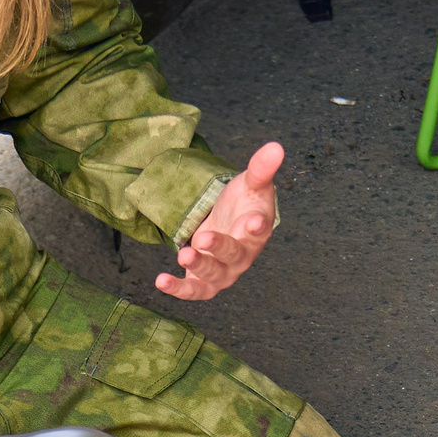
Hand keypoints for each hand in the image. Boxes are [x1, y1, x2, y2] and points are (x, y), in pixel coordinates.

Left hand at [156, 142, 281, 300]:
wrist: (228, 223)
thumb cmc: (243, 204)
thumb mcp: (250, 183)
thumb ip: (261, 168)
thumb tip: (276, 147)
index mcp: (256, 231)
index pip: (260, 230)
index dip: (257, 228)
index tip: (254, 222)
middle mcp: (242, 256)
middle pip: (234, 255)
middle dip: (220, 248)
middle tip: (204, 237)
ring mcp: (223, 271)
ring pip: (214, 275)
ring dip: (199, 266)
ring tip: (184, 255)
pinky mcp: (203, 280)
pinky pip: (193, 290)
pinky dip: (178, 289)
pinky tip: (161, 280)